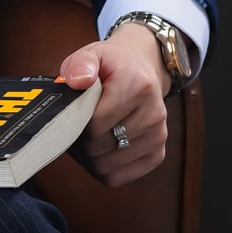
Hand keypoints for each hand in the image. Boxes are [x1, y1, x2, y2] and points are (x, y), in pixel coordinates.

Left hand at [58, 22, 170, 187]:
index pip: (96, 123)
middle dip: (80, 141)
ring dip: (88, 157)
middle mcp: (153, 113)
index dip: (75, 123)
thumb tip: (78, 81)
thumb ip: (80, 65)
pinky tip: (98, 149)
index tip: (73, 113)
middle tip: (75, 127)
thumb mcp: (92, 55)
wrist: (142, 69)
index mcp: (137, 86)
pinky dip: (101, 168)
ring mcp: (158, 136)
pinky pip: (117, 177)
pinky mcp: (157, 154)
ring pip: (106, 166)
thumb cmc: (111, 66)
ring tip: (85, 137)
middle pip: (99, 147)